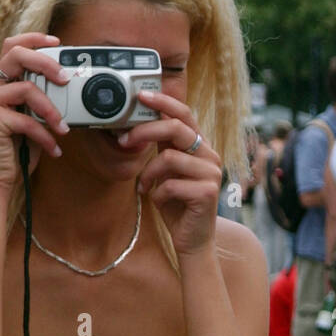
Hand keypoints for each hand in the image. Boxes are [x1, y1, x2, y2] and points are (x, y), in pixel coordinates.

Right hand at [0, 33, 70, 200]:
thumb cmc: (15, 151)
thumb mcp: (31, 120)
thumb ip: (40, 101)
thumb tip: (67, 86)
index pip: (11, 48)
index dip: (33, 39)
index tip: (57, 43)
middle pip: (15, 54)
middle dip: (45, 62)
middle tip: (65, 78)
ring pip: (27, 89)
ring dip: (51, 110)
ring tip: (63, 129)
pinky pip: (27, 119)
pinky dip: (45, 136)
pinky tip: (54, 149)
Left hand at [121, 91, 222, 256]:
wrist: (193, 240)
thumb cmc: (177, 204)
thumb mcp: (166, 171)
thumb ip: (161, 149)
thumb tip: (136, 127)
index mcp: (200, 146)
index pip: (185, 114)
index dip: (163, 102)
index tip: (141, 95)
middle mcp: (210, 155)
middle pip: (176, 128)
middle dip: (144, 132)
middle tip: (123, 141)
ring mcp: (212, 173)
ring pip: (168, 158)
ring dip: (149, 174)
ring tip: (145, 186)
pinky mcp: (208, 192)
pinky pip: (170, 184)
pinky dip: (157, 194)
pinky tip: (159, 201)